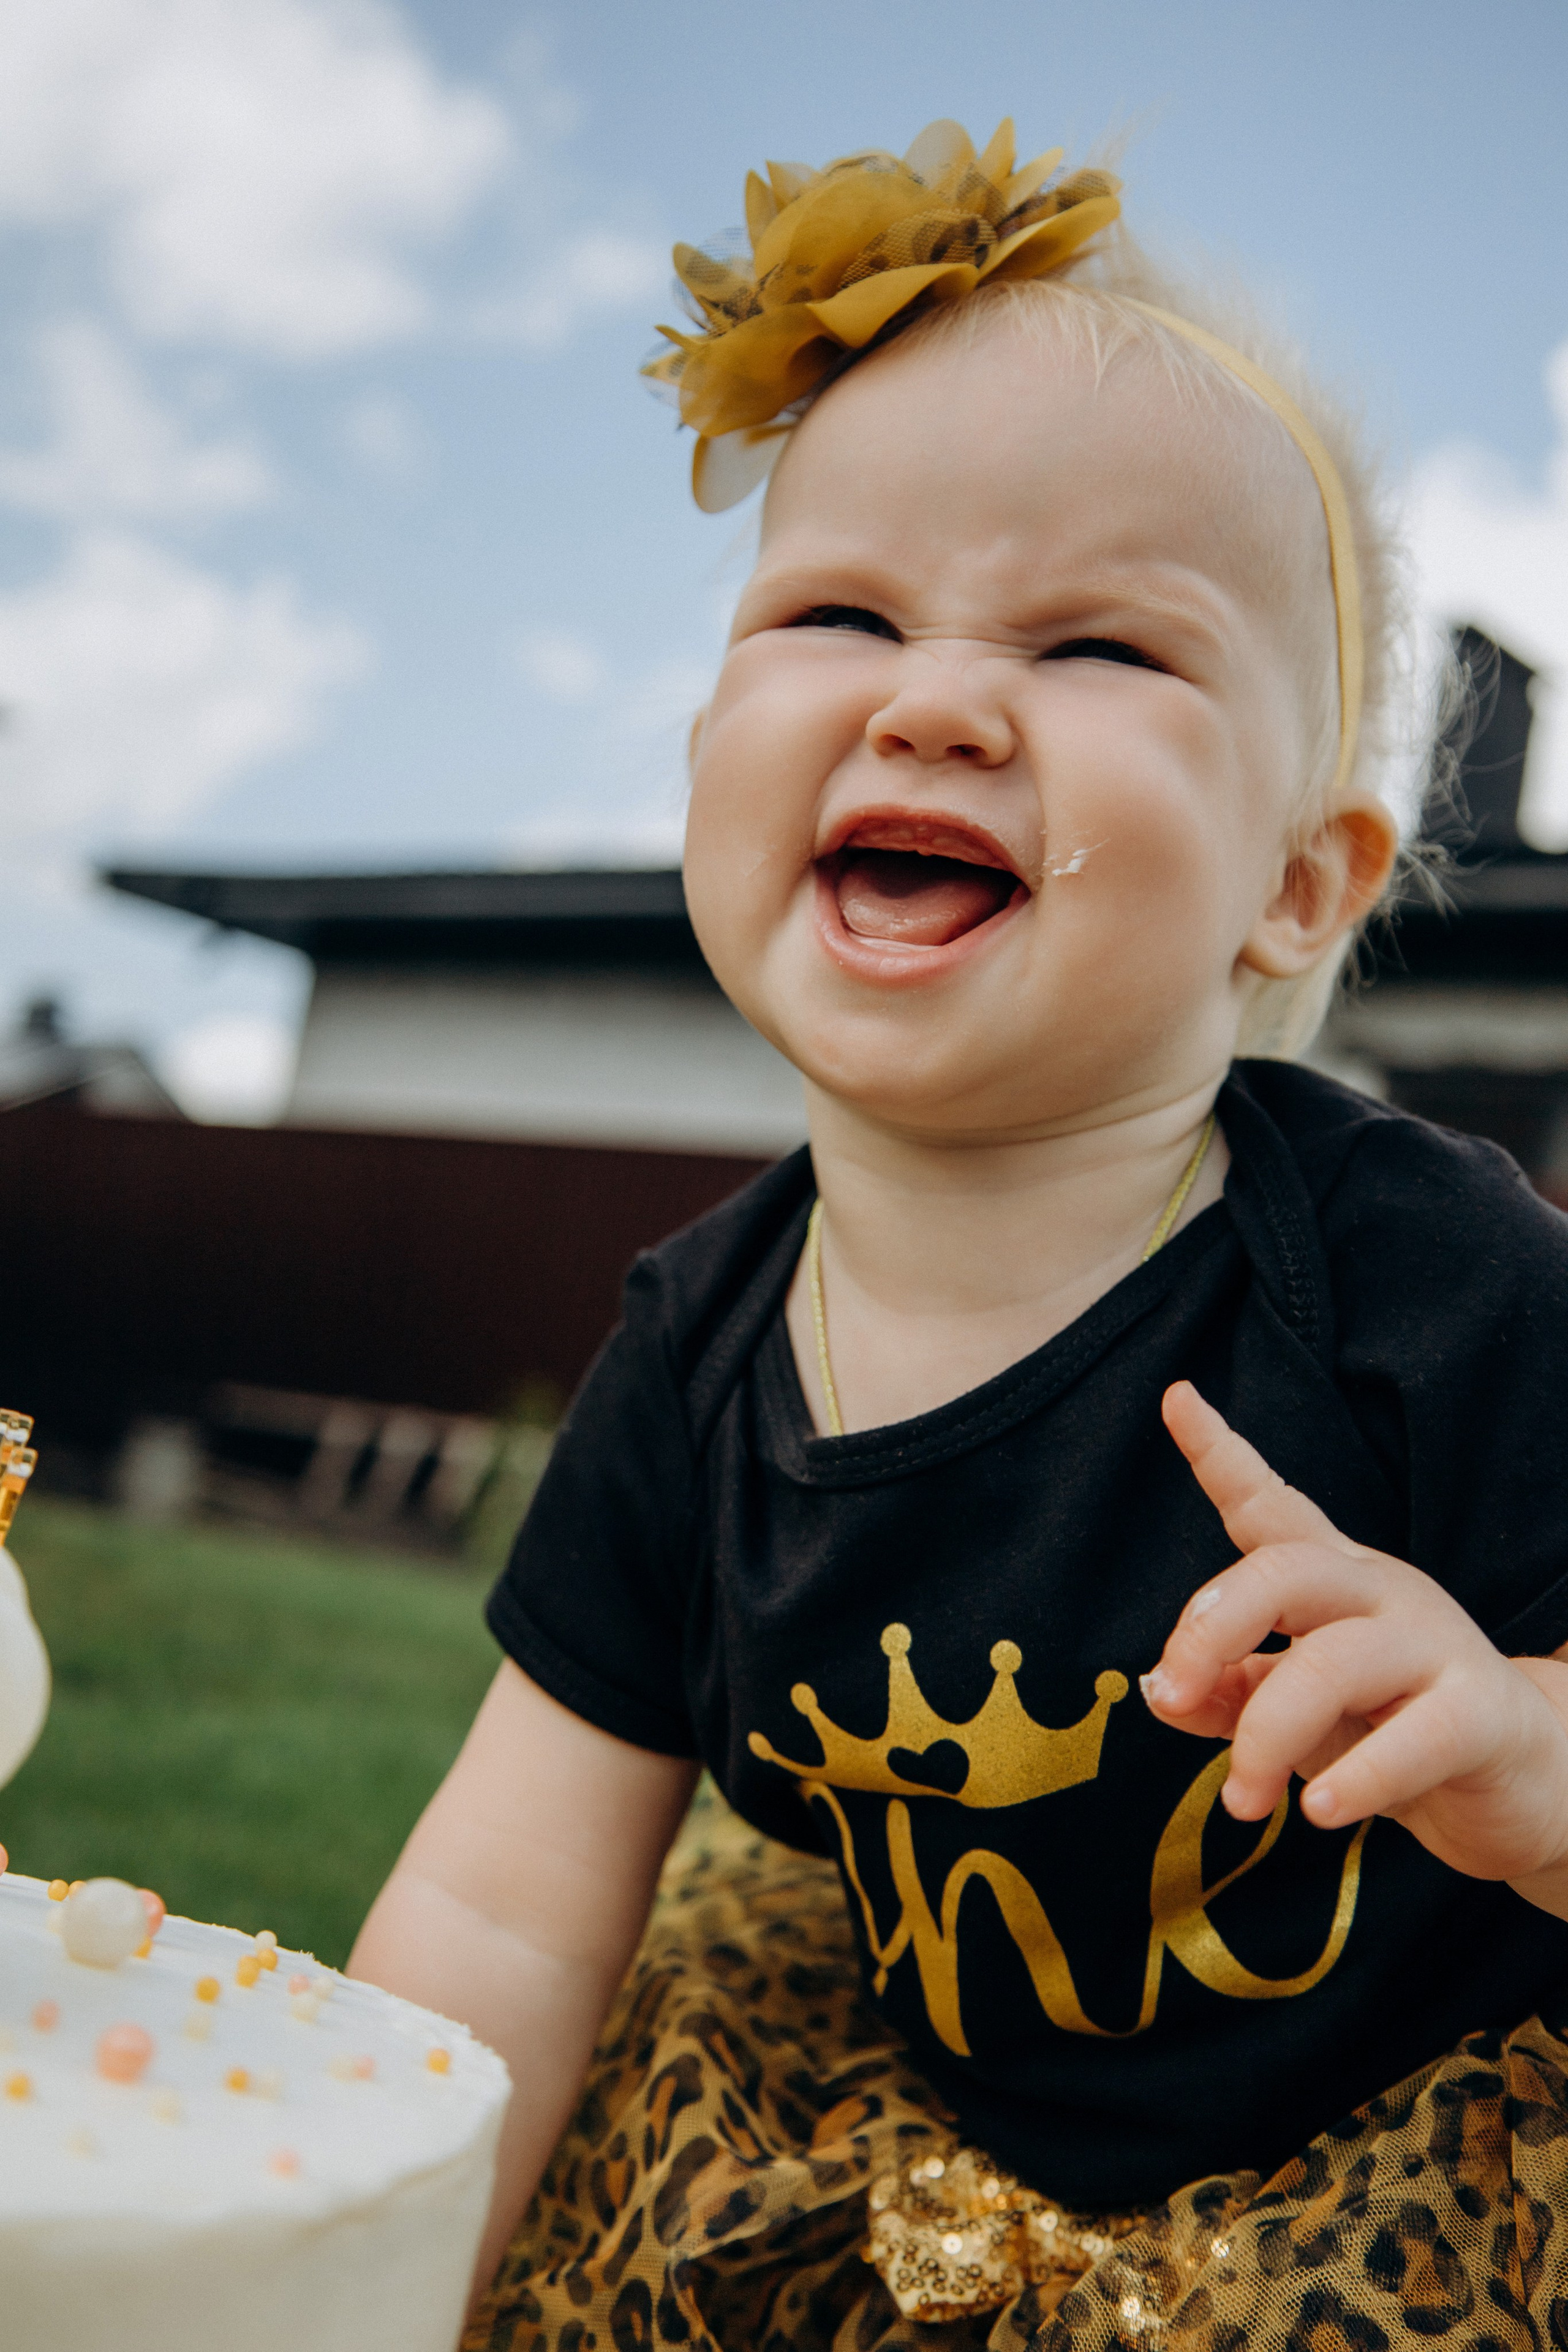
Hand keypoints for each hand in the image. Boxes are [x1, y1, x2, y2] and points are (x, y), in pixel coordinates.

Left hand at [1143, 1382, 1567, 1904]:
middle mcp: (1383, 1594)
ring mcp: (1437, 1647)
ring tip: (1243, 1799)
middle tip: (1170, 1694)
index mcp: (1335, 1580)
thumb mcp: (1299, 1714)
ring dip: (1267, 1735)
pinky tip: (1320, 1810)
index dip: (1219, 1453)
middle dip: (1210, 1625)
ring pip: (1332, 1663)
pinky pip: (1414, 1737)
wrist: (1529, 1788)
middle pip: (1285, 1568)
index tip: (1175, 1398)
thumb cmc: (1396, 1737)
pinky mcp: (1481, 1715)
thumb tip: (1159, 1694)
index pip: (1271, 1503)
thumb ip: (1230, 1695)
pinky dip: (1359, 1776)